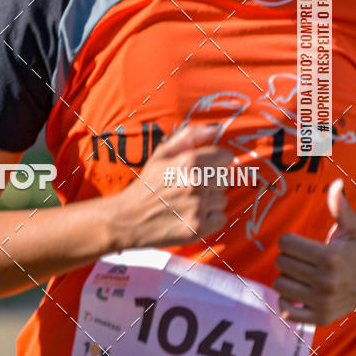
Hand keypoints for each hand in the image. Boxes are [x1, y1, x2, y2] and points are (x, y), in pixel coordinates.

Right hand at [114, 123, 233, 249]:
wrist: (129, 218)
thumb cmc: (148, 183)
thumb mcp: (162, 153)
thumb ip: (190, 136)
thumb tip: (216, 127)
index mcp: (188, 161)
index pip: (226, 157)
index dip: (216, 161)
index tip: (204, 168)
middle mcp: (196, 183)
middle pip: (224, 178)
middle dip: (211, 181)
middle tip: (190, 187)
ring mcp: (198, 207)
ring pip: (223, 199)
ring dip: (210, 201)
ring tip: (189, 201)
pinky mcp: (198, 228)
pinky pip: (221, 218)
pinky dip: (210, 219)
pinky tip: (193, 215)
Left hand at [274, 179, 355, 325]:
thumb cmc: (353, 250)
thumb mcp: (349, 227)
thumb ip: (339, 206)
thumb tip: (337, 183)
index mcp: (330, 257)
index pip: (285, 244)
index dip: (289, 241)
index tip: (300, 245)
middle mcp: (326, 281)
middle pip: (281, 263)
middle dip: (288, 258)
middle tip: (302, 260)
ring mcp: (322, 302)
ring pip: (280, 284)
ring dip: (286, 278)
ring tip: (301, 276)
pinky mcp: (320, 318)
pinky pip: (286, 311)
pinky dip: (285, 302)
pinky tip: (296, 294)